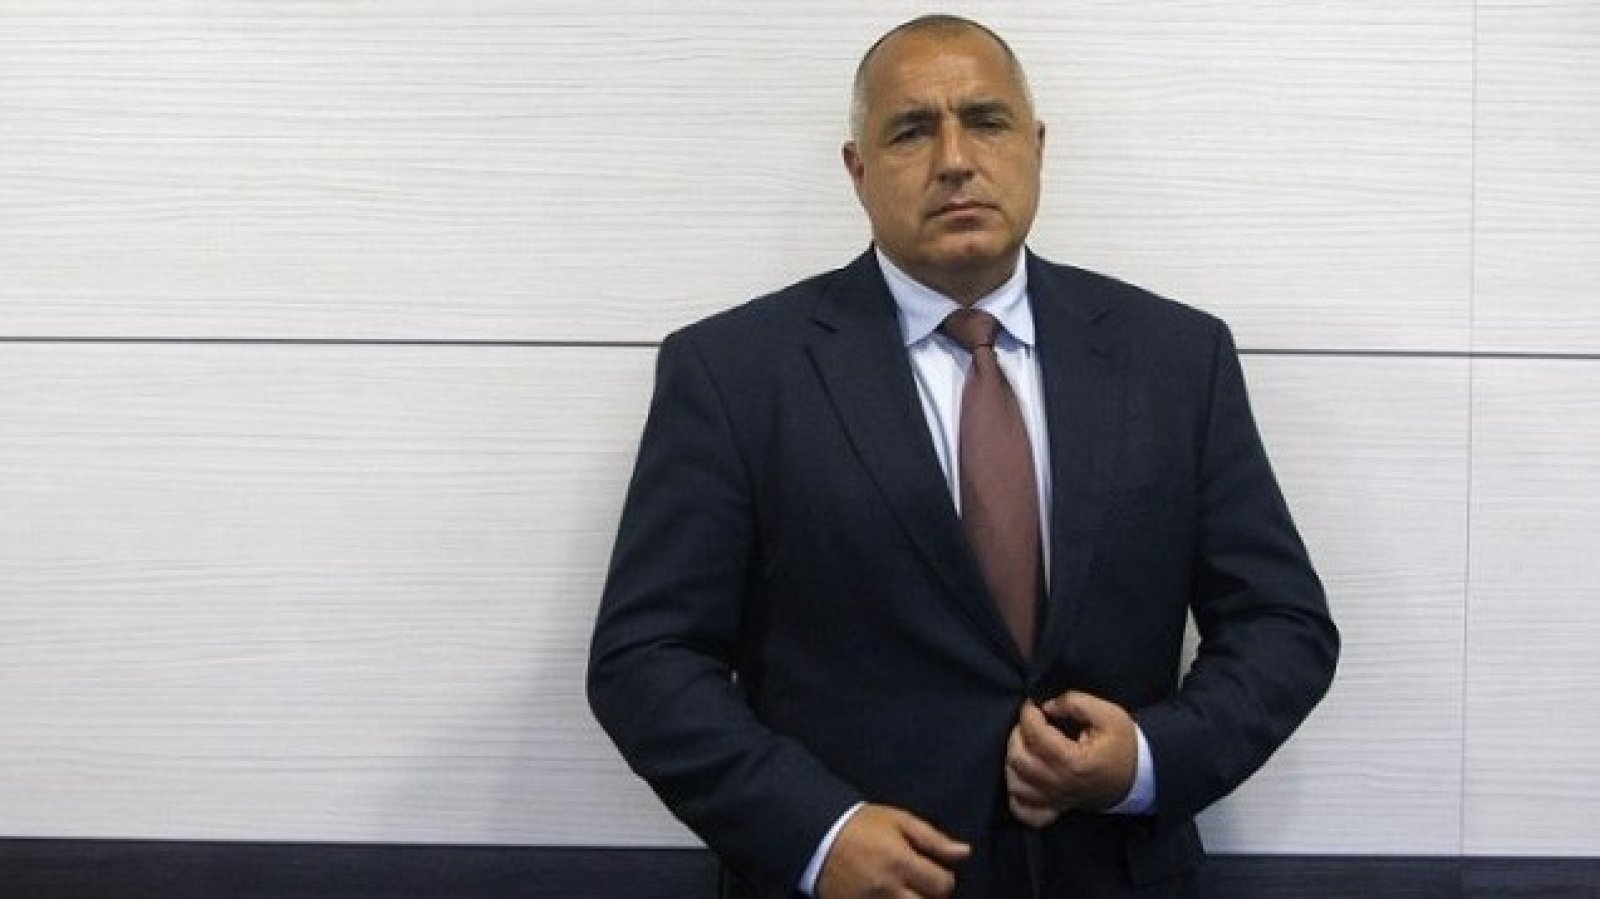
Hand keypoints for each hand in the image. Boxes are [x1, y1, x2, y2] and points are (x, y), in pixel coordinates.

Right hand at [815, 803, 970, 898]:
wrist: (817, 837)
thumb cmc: (860, 826)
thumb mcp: (898, 821)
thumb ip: (933, 839)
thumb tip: (964, 852)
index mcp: (901, 863)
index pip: (943, 886)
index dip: (944, 880)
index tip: (935, 874)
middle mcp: (888, 889)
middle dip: (930, 898)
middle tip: (922, 887)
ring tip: (906, 893)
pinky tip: (892, 896)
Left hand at [1005, 691, 1137, 827]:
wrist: (1141, 776)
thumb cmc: (1124, 745)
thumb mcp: (1108, 714)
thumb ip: (1075, 702)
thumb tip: (1047, 706)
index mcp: (1073, 761)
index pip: (1034, 734)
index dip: (1028, 713)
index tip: (1033, 703)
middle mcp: (1060, 784)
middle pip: (1018, 758)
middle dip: (1018, 733)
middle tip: (1032, 722)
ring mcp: (1056, 800)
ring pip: (1015, 783)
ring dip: (1014, 760)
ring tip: (1027, 745)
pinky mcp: (1057, 808)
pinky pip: (1024, 811)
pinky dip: (1017, 795)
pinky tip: (1024, 777)